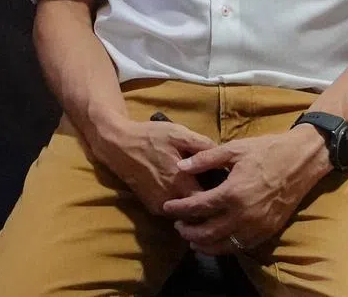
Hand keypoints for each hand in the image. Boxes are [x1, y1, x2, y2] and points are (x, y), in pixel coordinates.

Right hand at [93, 118, 215, 216]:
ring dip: (194, 207)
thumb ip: (201, 145)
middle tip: (219, 192)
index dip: (221, 195)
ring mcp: (160, 207)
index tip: (228, 186)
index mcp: (181, 182)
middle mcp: (172, 200)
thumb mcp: (178, 133)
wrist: (119, 146)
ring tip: (203, 192)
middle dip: (209, 205)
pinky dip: (181, 205)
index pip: (210, 200)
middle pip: (198, 212)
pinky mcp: (152, 208)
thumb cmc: (150, 137)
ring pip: (185, 215)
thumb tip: (223, 155)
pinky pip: (172, 212)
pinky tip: (185, 192)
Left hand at [162, 128, 331, 253]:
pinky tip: (215, 241)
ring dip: (203, 244)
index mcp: (232, 192)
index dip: (179, 209)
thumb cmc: (266, 151)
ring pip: (223, 246)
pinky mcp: (266, 233)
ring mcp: (256, 227)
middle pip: (207, 232)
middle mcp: (243, 215)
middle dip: (188, 231)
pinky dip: (223, 247)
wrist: (300, 162)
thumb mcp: (234, 149)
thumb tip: (180, 166)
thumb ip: (206, 159)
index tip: (167, 207)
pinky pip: (240, 247)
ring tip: (191, 238)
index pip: (198, 207)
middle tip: (176, 225)